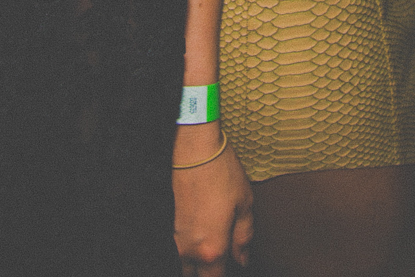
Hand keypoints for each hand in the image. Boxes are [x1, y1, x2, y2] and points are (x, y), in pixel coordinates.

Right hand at [174, 122, 251, 274]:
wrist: (194, 149)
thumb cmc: (221, 172)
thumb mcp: (245, 204)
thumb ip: (244, 237)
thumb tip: (242, 259)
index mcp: (213, 249)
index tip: (231, 269)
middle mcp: (191, 249)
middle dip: (208, 274)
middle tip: (222, 261)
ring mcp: (178, 238)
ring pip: (185, 266)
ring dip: (198, 265)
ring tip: (214, 252)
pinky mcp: (170, 225)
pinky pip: (180, 250)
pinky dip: (190, 252)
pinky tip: (202, 239)